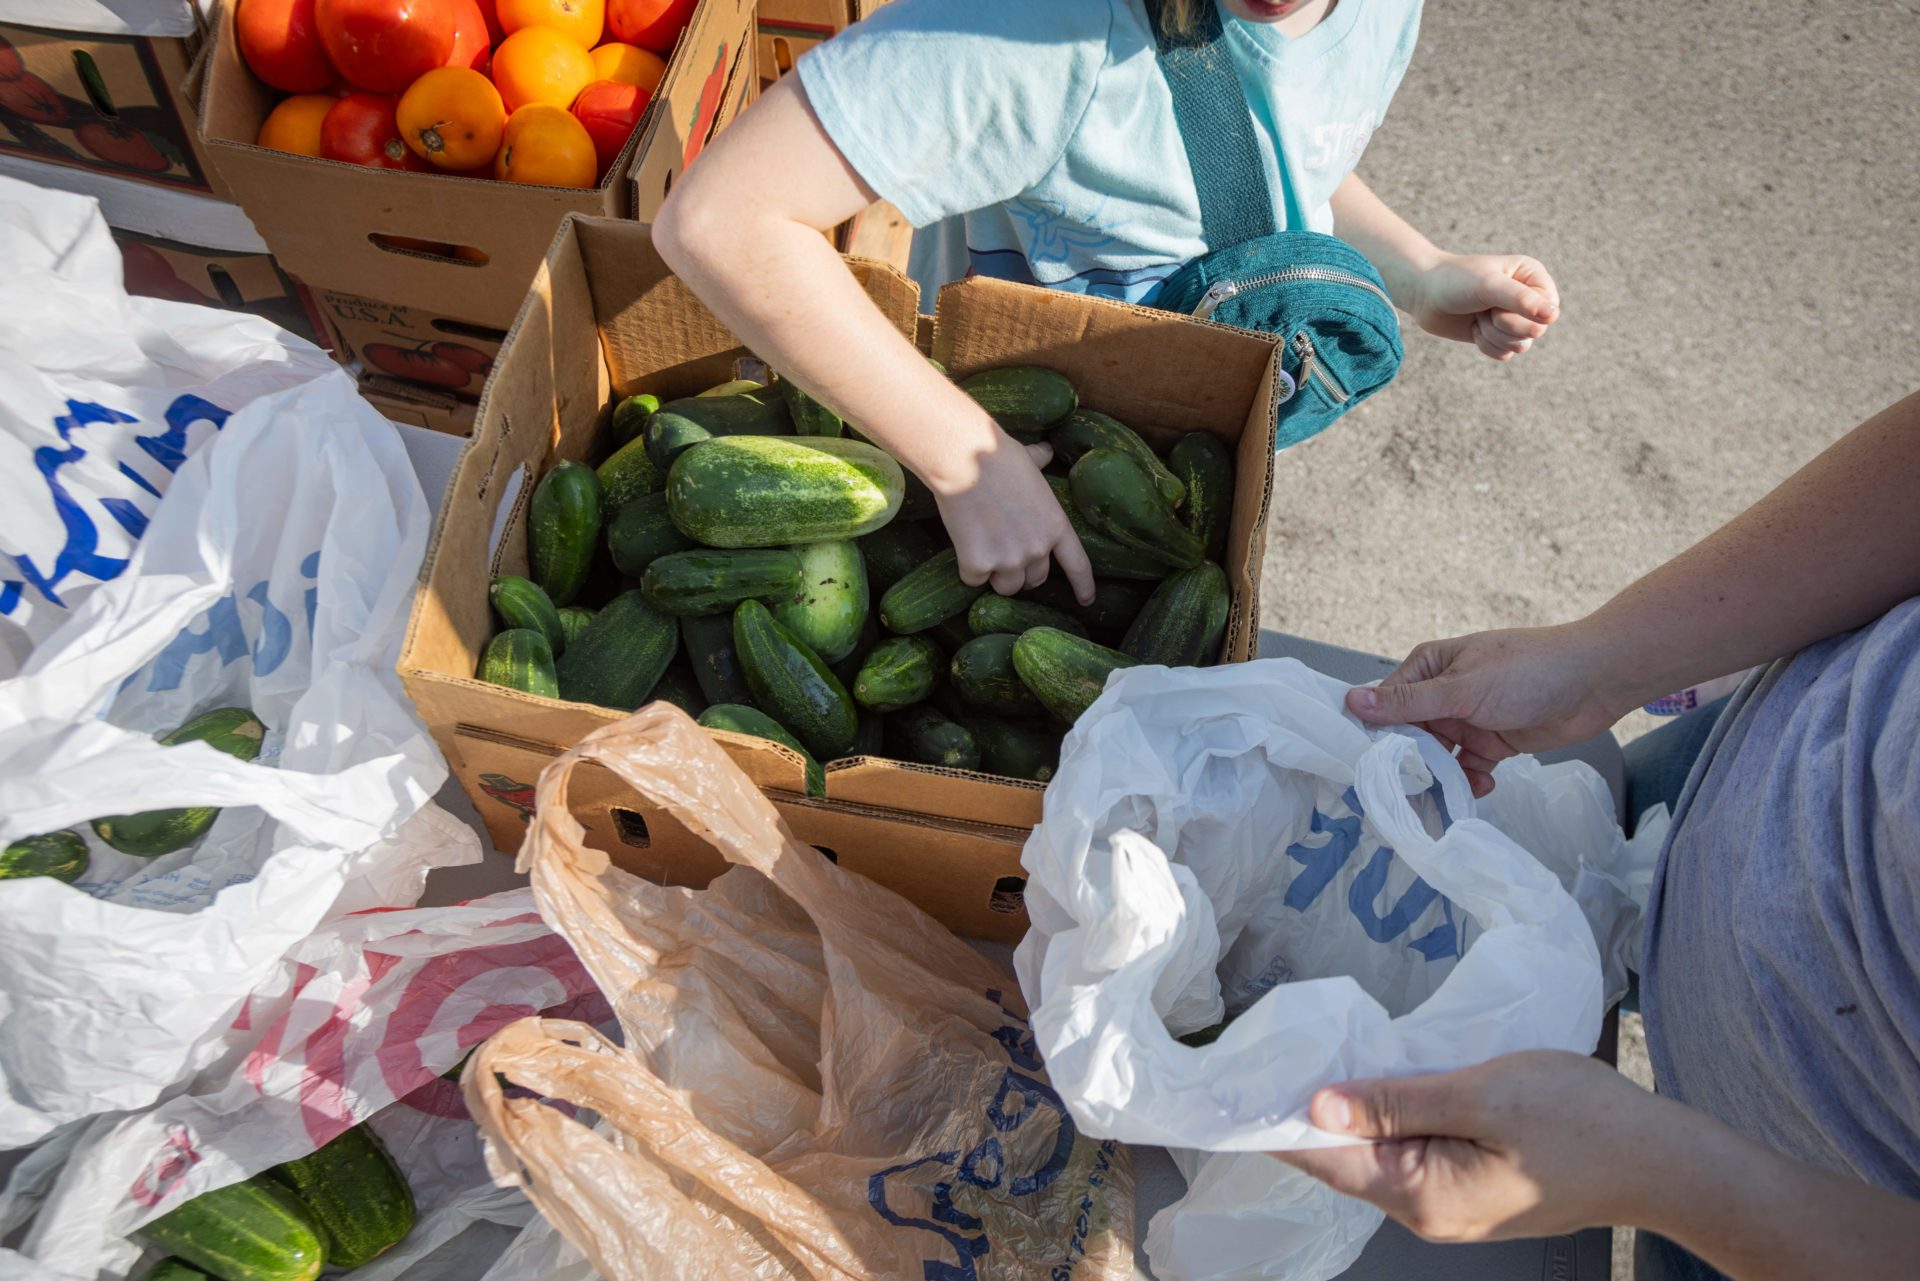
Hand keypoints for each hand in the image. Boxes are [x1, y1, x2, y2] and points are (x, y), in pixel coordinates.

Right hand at [932, 438, 1094, 601]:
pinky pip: (973, 579)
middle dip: (1022, 572)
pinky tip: (962, 543)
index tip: (1085, 601)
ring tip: (982, 548)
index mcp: (1055, 525)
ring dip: (995, 575)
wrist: (964, 460)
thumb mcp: (1029, 460)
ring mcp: (1008, 559)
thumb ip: (1040, 462)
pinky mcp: (978, 565)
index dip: (1083, 586)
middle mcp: (1037, 548)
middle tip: (1005, 552)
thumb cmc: (997, 454)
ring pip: (1006, 587)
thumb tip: (1046, 451)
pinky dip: (967, 568)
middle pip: (1035, 580)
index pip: (1077, 565)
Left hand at [1274, 1051, 1672, 1242]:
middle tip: (1273, 1051)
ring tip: (1312, 1056)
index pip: (1325, 1162)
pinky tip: (1376, 1080)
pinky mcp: (1470, 1189)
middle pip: (1344, 1161)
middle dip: (1308, 1112)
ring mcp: (1449, 1206)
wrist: (1660, 1158)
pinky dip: (1385, 1119)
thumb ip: (1395, 1101)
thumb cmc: (1580, 1122)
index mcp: (1422, 1197)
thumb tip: (1316, 1105)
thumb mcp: (1480, 1096)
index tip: (1240, 1080)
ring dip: (1349, 1111)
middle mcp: (1427, 1214)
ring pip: (1375, 1155)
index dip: (1278, 1122)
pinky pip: (1408, 1154)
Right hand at [1346, 625, 1626, 794]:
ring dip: (1440, 777)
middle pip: (1410, 735)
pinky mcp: (1492, 741)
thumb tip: (1351, 701)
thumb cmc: (1526, 671)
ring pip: (1438, 756)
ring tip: (1442, 798)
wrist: (1595, 681)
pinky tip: (1482, 784)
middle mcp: (1443, 692)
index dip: (1377, 735)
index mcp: (1429, 668)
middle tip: (1406, 794)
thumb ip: (1408, 702)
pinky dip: (1469, 780)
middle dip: (1410, 763)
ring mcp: (1468, 718)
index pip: (1387, 704)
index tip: (1368, 767)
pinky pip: (1468, 768)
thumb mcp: (1462, 688)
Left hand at [1411, 253, 1559, 360]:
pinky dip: (1486, 345)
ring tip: (1477, 316)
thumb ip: (1521, 299)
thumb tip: (1552, 316)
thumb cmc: (1456, 281)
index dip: (1522, 315)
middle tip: (1484, 309)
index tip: (1497, 304)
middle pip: (1535, 331)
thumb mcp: (1488, 286)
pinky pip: (1505, 354)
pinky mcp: (1499, 335)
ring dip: (1492, 335)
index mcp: (1533, 277)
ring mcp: (1514, 317)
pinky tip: (1474, 328)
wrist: (1424, 293)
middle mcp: (1529, 297)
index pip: (1548, 311)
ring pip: (1521, 346)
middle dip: (1503, 325)